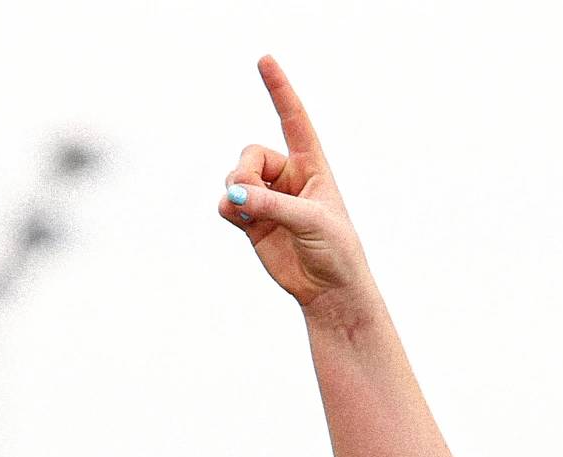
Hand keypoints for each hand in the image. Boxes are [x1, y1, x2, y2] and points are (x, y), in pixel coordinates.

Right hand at [218, 55, 376, 310]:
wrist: (329, 291)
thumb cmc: (335, 251)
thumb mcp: (311, 221)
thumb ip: (272, 204)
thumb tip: (232, 196)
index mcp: (312, 166)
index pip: (294, 120)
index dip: (280, 90)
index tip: (265, 60)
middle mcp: (288, 177)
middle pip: (250, 153)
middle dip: (244, 171)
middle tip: (249, 193)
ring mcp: (269, 198)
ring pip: (235, 178)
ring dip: (236, 192)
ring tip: (250, 212)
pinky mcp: (254, 221)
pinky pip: (227, 203)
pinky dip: (229, 209)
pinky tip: (244, 222)